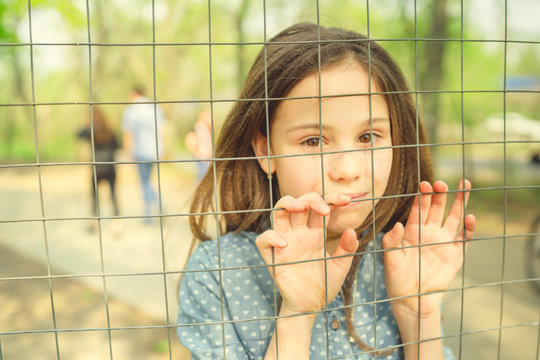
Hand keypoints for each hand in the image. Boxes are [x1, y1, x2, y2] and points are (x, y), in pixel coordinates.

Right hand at [256, 193, 358, 313]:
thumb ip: (347, 249)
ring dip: (287, 204)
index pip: (320, 207)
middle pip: (298, 204)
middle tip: (324, 208)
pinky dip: (271, 237)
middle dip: (310, 199)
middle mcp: (299, 234)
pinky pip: (263, 240)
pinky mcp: (273, 257)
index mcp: (315, 233)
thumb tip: (352, 230)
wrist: (310, 307)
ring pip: (278, 213)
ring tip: (299, 206)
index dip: (331, 199)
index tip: (346, 200)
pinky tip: (285, 244)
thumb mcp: (341, 266)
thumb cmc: (323, 285)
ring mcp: (285, 243)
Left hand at [382, 180, 475, 316]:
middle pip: (437, 208)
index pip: (419, 209)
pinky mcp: (456, 255)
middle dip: (440, 195)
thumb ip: (391, 242)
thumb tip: (397, 225)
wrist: (412, 299)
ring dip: (459, 202)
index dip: (422, 197)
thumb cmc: (396, 278)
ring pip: (453, 217)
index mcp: (412, 231)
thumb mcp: (390, 259)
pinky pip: (464, 238)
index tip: (425, 184)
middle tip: (442, 183)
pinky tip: (470, 217)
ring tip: (465, 184)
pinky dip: (469, 228)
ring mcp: (444, 242)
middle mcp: (429, 233)